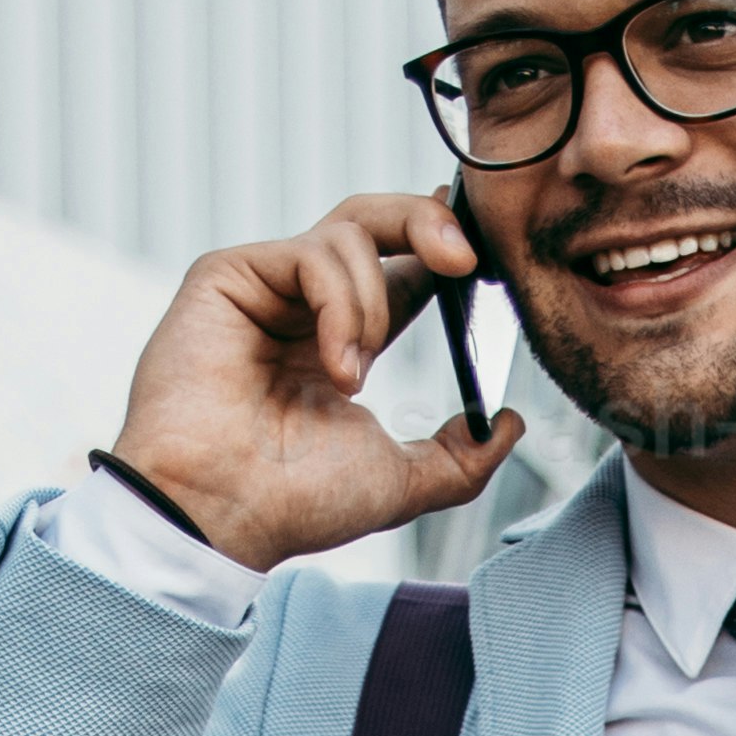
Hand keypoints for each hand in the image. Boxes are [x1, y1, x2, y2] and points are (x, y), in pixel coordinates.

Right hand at [108, 193, 521, 569]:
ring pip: (350, 232)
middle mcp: (302, 305)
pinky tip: (335, 364)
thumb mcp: (402, 481)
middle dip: (429, 223)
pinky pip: (312, 254)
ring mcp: (264, 285)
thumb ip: (462, 455)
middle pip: (376, 221)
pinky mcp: (228, 274)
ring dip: (372, 306)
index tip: (483, 262)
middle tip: (466, 258)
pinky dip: (340, 305)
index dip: (444, 252)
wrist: (225, 514)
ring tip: (354, 375)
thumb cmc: (294, 503)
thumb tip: (510, 422)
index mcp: (341, 343)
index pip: (402, 271)